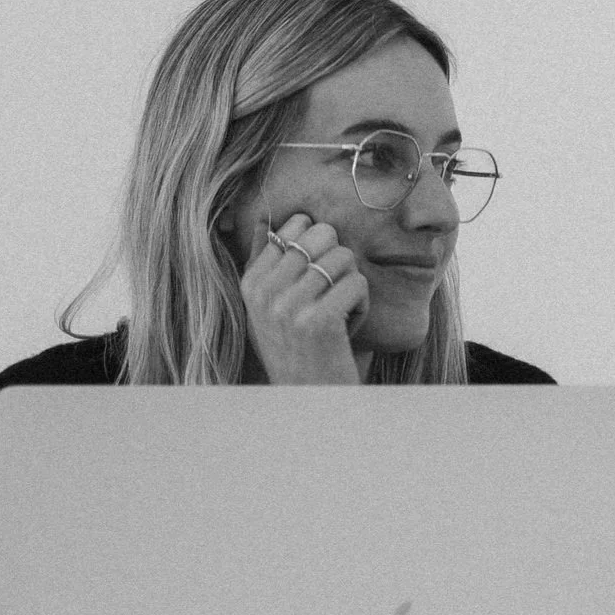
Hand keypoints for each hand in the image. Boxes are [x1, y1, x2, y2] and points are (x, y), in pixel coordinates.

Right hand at [238, 212, 368, 383]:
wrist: (310, 398)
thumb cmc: (297, 347)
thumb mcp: (268, 306)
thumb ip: (265, 261)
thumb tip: (266, 217)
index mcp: (251, 282)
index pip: (294, 226)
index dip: (319, 245)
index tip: (315, 279)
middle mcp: (264, 292)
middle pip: (323, 234)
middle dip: (339, 259)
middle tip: (334, 291)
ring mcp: (289, 307)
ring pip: (344, 257)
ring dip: (352, 283)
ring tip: (341, 310)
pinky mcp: (318, 322)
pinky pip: (357, 283)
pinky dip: (363, 303)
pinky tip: (350, 324)